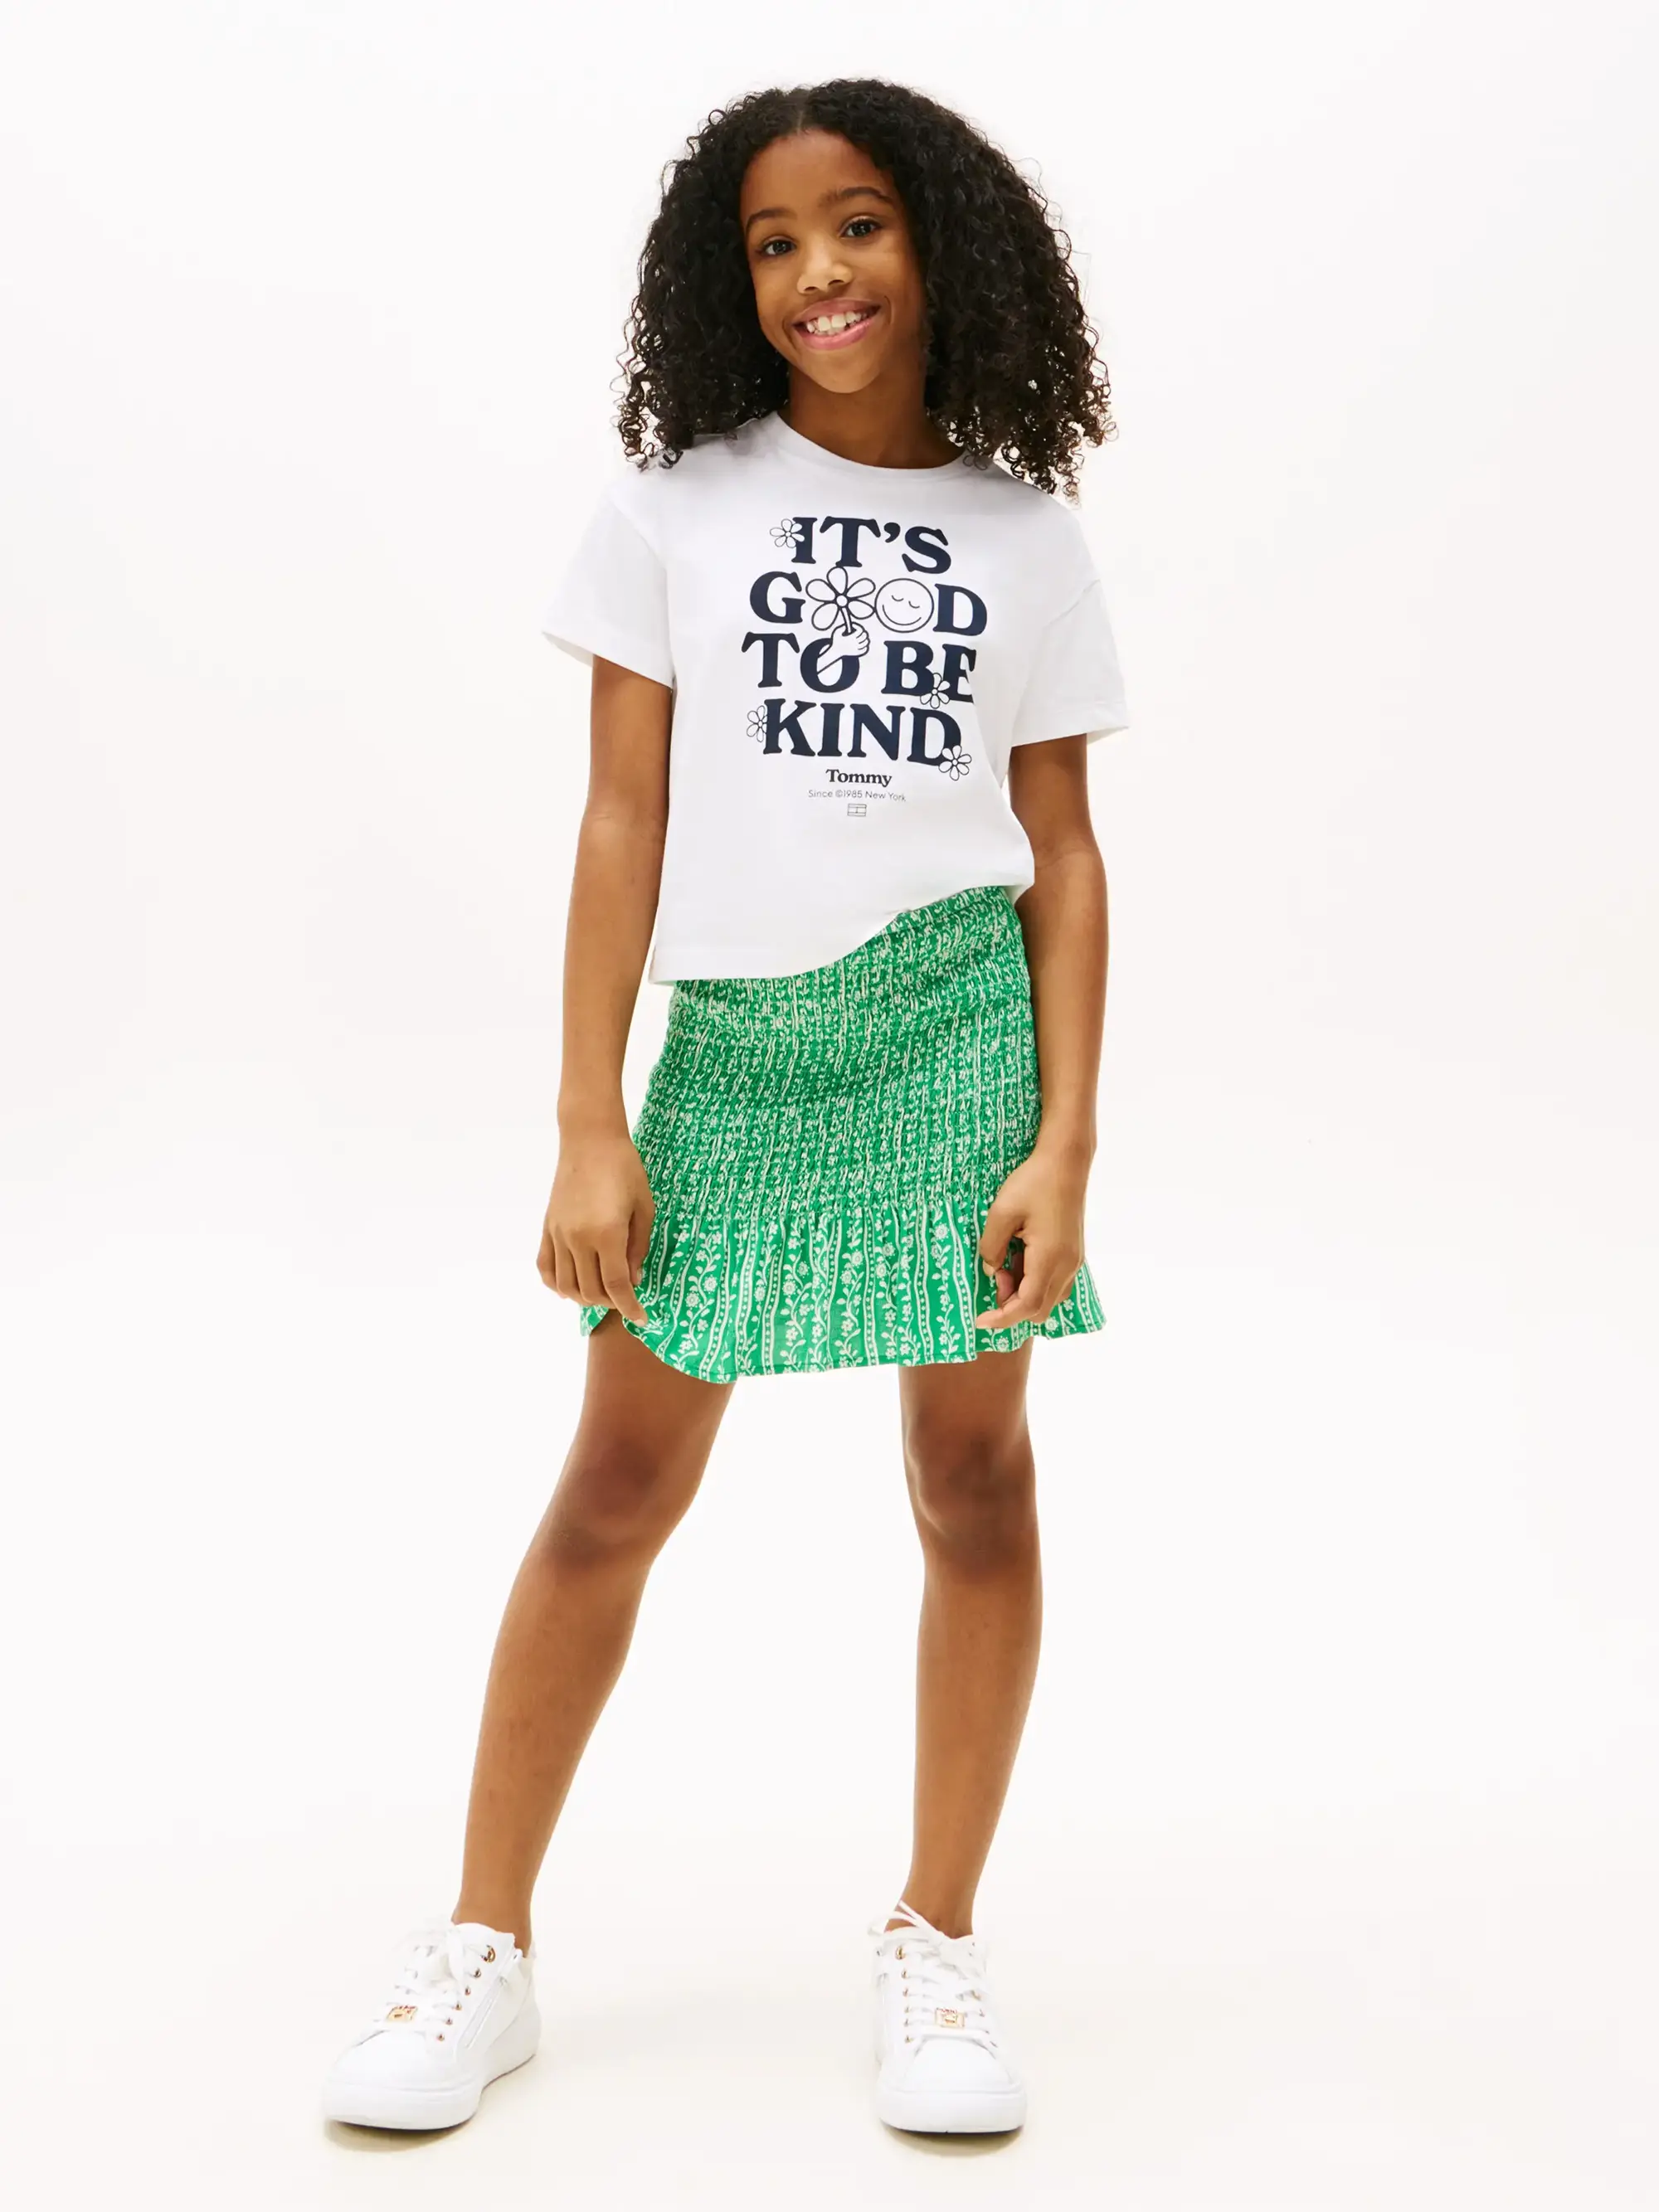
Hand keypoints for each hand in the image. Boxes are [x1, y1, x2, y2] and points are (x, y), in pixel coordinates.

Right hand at [537, 1134, 653, 1322]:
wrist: (590, 1139)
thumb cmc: (626, 1169)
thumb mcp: (645, 1208)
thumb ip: (639, 1248)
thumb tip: (634, 1281)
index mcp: (607, 1234)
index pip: (617, 1286)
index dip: (631, 1308)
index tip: (641, 1318)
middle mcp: (578, 1239)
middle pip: (590, 1291)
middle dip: (611, 1304)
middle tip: (626, 1298)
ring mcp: (558, 1234)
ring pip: (565, 1286)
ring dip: (584, 1298)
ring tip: (601, 1294)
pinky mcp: (547, 1227)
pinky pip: (545, 1267)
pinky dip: (556, 1285)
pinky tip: (571, 1286)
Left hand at [975, 1146, 1089, 1334]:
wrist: (1066, 1162)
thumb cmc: (1033, 1182)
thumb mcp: (1001, 1212)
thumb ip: (991, 1246)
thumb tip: (991, 1270)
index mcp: (1049, 1257)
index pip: (1027, 1305)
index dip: (1002, 1319)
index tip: (980, 1321)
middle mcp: (1067, 1265)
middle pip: (1040, 1309)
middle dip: (1012, 1305)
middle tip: (996, 1274)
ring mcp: (1074, 1260)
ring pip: (1050, 1298)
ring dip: (1024, 1293)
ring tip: (1007, 1263)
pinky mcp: (1074, 1253)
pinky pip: (1055, 1283)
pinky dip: (1035, 1282)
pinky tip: (1021, 1258)